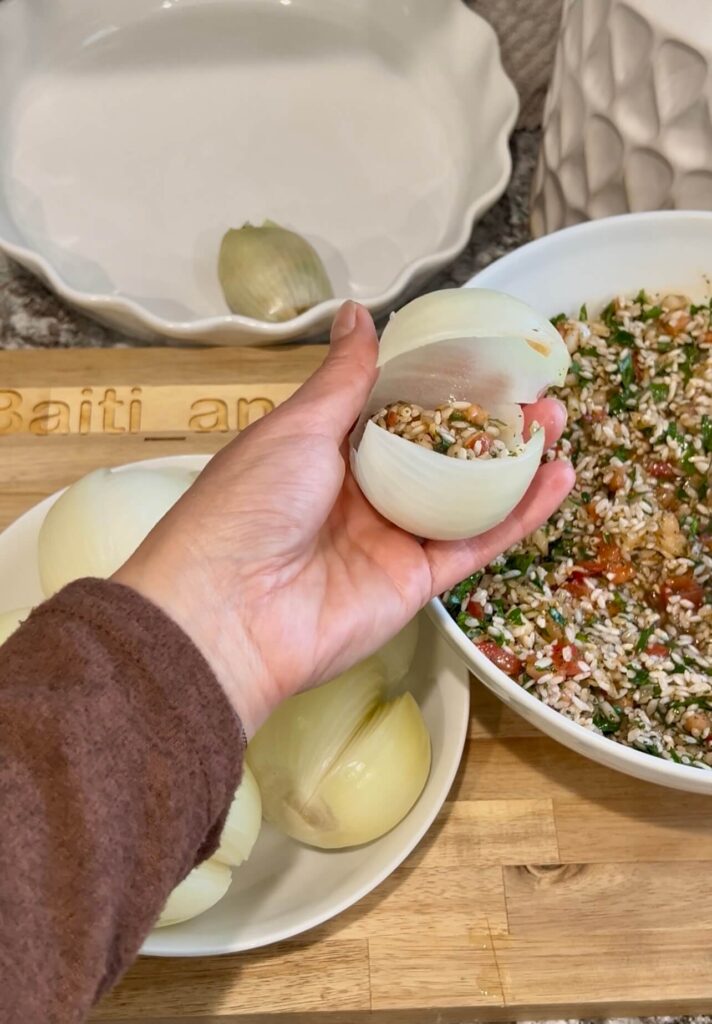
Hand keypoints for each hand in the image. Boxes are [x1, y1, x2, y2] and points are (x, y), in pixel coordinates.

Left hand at [115, 302, 574, 735]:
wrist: (229, 614)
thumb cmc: (251, 505)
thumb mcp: (298, 428)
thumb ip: (344, 377)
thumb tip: (357, 313)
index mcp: (327, 449)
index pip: (397, 406)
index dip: (443, 380)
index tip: (487, 353)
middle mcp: (364, 491)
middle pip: (440, 449)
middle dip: (487, 418)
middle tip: (535, 386)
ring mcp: (392, 536)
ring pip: (467, 495)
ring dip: (514, 460)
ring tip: (558, 420)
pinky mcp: (417, 581)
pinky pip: (475, 543)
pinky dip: (519, 514)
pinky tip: (557, 477)